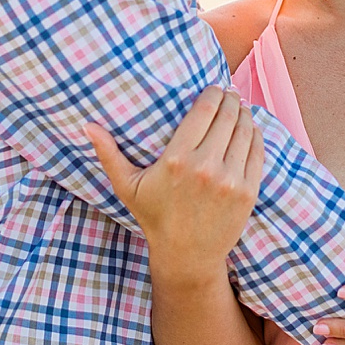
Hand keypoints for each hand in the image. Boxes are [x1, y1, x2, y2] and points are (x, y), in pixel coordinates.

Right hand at [86, 86, 264, 281]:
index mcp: (177, 159)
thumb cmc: (155, 217)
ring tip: (239, 107)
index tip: (213, 87)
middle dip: (230, 98)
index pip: (204, 109)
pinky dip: (255, 134)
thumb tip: (87, 126)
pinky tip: (250, 128)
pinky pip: (257, 151)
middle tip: (228, 93)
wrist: (186, 256)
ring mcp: (231, 180)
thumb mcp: (127, 187)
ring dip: (244, 113)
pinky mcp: (248, 192)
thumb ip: (109, 154)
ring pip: (245, 130)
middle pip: (228, 115)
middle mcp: (206, 167)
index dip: (213, 92)